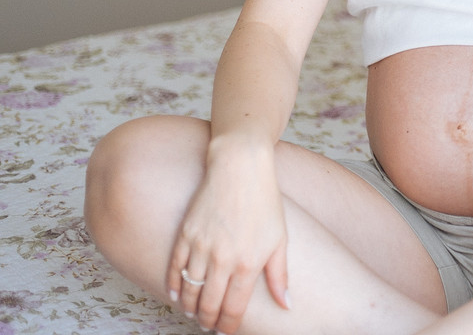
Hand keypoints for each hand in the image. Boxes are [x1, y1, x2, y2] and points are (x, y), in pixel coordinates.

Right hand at [167, 142, 289, 333]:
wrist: (240, 167)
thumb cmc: (265, 202)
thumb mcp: (280, 239)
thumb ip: (280, 275)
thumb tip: (286, 304)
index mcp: (248, 264)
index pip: (233, 309)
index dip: (228, 326)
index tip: (227, 332)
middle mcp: (222, 260)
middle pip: (208, 304)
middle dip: (208, 321)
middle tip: (209, 326)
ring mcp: (201, 247)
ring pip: (189, 290)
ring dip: (189, 308)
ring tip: (194, 314)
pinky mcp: (186, 234)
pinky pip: (174, 268)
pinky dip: (173, 286)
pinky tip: (175, 295)